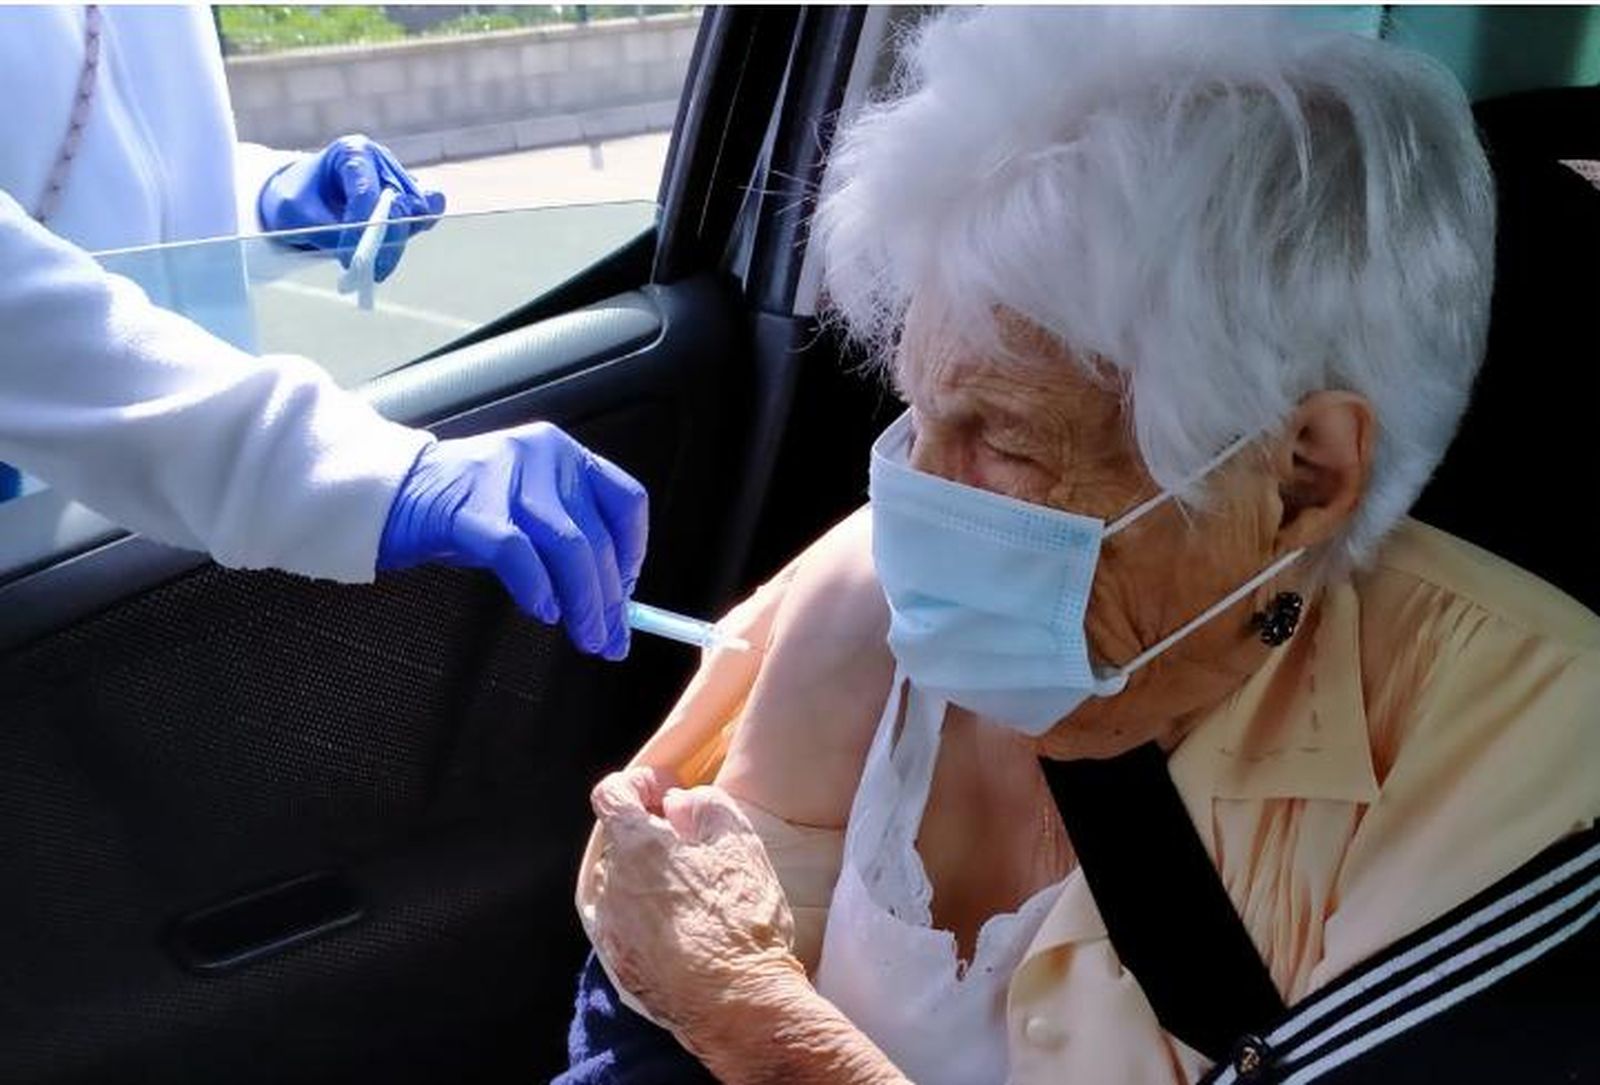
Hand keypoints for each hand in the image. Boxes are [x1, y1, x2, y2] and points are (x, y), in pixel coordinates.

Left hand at [257, 134, 445, 280]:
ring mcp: (399, 178)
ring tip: (377, 265)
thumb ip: (325, 231)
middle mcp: (382, 161)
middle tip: (369, 271)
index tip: (349, 259)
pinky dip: (412, 232)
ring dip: (398, 241)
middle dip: (384, 240)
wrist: (301, 195)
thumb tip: (356, 254)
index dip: (360, 229)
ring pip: (417, 211)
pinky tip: (392, 249)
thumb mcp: (295, 213)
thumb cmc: (295, 197)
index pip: (366, 192)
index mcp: (352, 152)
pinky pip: (427, 214)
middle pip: (398, 202)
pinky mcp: (409, 198)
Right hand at [377, 422, 647, 658]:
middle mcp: (542, 456)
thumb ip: (568, 541)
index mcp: (563, 453)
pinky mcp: (470, 508)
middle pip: (597, 536)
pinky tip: (544, 611)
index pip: (626, 501)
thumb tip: (611, 597)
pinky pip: (519, 555)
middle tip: (612, 639)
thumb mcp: (526, 510)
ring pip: (569, 548)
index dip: (635, 554)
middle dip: (611, 598)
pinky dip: (538, 589)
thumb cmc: (462, 509)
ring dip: (585, 603)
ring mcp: (506, 478)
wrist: (388, 492)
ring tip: (588, 637)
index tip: (630, 595)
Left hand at [589, 767, 805, 1043]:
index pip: (611, 793)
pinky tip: (688, 929)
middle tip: (695, 843)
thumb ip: (705, 805)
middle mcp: (612, 884)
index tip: (668, 792)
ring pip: (623, 884)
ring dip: (650, 877)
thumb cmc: (741, 918)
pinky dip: (650, 917)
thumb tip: (680, 804)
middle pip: (620, 841)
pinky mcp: (621, 965)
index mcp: (636, 846)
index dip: (639, 783)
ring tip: (696, 892)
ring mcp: (612, 928)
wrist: (737, 1004)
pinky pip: (627, 924)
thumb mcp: (739, 842)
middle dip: (651, 833)